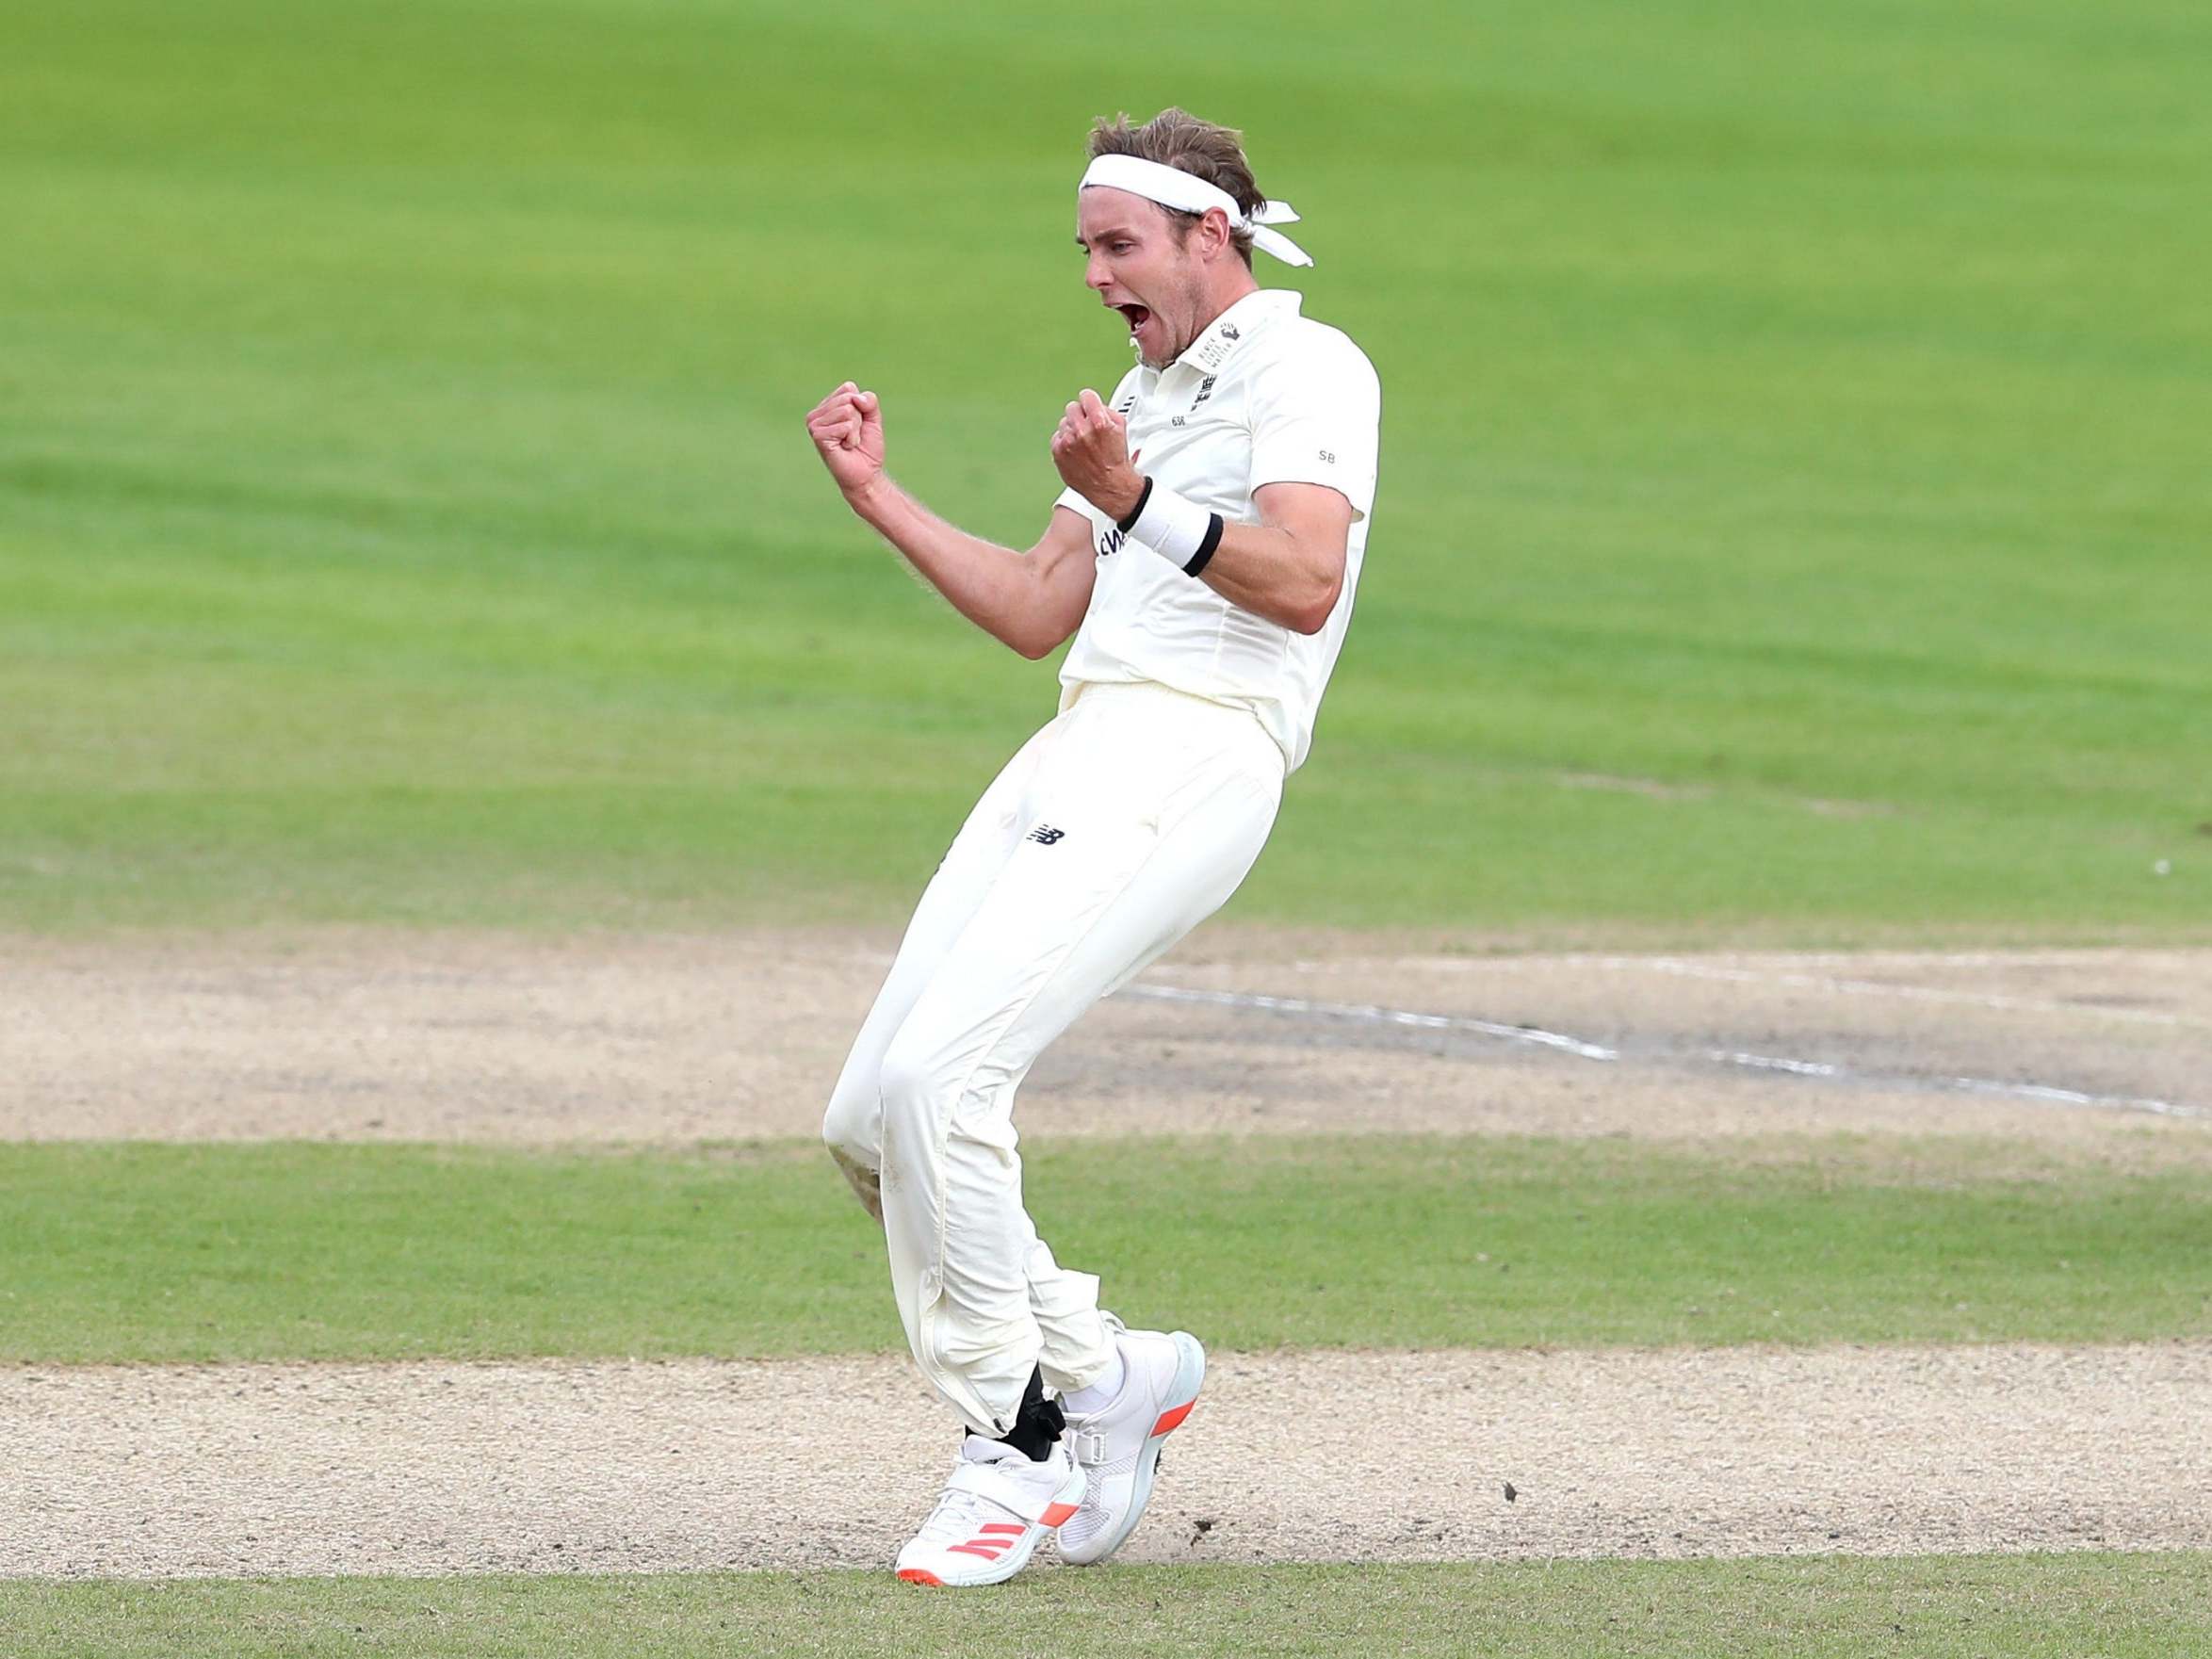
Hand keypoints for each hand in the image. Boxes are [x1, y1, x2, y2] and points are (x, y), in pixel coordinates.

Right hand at [805, 381, 885, 496]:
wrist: (866, 474)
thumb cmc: (867, 448)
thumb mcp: (873, 419)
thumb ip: (869, 401)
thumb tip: (855, 397)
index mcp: (828, 405)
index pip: (849, 388)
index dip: (862, 407)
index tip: (857, 424)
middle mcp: (817, 413)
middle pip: (849, 399)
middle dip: (859, 419)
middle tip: (853, 436)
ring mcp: (814, 424)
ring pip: (847, 411)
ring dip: (855, 430)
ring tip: (848, 442)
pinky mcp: (818, 435)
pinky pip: (845, 425)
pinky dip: (852, 438)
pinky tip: (845, 448)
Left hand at [1050, 389, 1143, 520]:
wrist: (1110, 486)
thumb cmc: (1116, 460)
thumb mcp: (1121, 428)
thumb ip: (1106, 411)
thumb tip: (1095, 405)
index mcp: (1099, 422)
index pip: (1086, 396)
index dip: (1089, 401)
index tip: (1089, 404)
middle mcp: (1081, 431)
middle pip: (1072, 408)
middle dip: (1080, 415)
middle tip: (1087, 425)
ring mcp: (1067, 443)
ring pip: (1063, 423)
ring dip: (1072, 429)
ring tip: (1083, 442)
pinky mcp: (1058, 453)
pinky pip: (1057, 438)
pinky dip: (1064, 442)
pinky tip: (1076, 450)